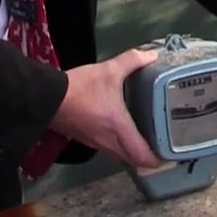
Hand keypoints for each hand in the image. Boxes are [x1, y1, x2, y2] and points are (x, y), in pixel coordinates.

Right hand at [48, 49, 163, 168]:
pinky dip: (119, 147)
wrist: (48, 97)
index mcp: (118, 127)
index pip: (141, 155)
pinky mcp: (86, 140)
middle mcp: (108, 141)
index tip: (169, 154)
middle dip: (147, 157)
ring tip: (146, 139)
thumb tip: (152, 56)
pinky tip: (123, 132)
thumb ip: (132, 61)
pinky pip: (108, 150)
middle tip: (161, 146)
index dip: (157, 159)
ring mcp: (95, 143)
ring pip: (120, 156)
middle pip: (132, 160)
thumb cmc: (81, 87)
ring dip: (132, 153)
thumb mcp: (109, 69)